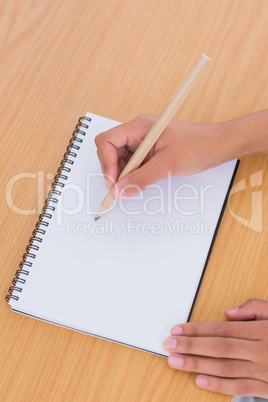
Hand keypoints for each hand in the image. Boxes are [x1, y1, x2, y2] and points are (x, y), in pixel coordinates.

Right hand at [95, 114, 231, 199]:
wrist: (218, 145)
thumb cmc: (199, 146)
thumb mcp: (168, 165)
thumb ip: (141, 179)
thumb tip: (120, 191)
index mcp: (140, 126)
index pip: (107, 141)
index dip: (106, 162)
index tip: (113, 182)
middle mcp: (138, 132)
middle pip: (110, 150)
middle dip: (112, 170)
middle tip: (119, 189)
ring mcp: (142, 141)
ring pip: (119, 159)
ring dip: (122, 174)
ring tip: (132, 186)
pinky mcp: (148, 151)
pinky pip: (132, 163)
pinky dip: (131, 175)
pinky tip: (139, 182)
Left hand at [163, 298, 267, 397]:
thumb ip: (255, 308)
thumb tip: (229, 313)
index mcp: (261, 331)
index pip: (221, 328)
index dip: (197, 330)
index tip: (177, 330)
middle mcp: (261, 350)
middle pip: (219, 347)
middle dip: (191, 346)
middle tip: (168, 346)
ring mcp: (264, 371)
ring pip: (225, 368)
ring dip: (197, 365)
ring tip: (175, 362)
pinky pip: (240, 388)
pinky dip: (219, 386)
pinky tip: (200, 381)